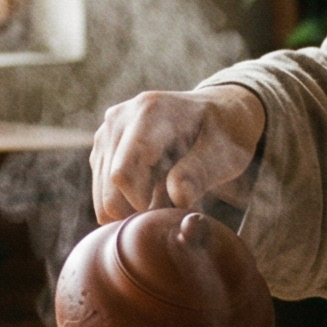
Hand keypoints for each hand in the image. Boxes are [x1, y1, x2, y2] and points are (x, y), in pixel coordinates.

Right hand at [91, 85, 266, 223]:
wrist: (217, 112)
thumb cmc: (224, 132)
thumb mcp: (224, 152)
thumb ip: (200, 172)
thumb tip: (177, 197)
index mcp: (149, 111)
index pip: (123, 173)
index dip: (139, 205)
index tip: (167, 214)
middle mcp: (120, 117)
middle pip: (108, 185)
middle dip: (135, 210)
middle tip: (169, 214)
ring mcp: (107, 131)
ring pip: (102, 193)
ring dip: (131, 207)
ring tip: (166, 198)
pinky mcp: (103, 147)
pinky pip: (102, 189)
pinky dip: (125, 200)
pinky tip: (154, 192)